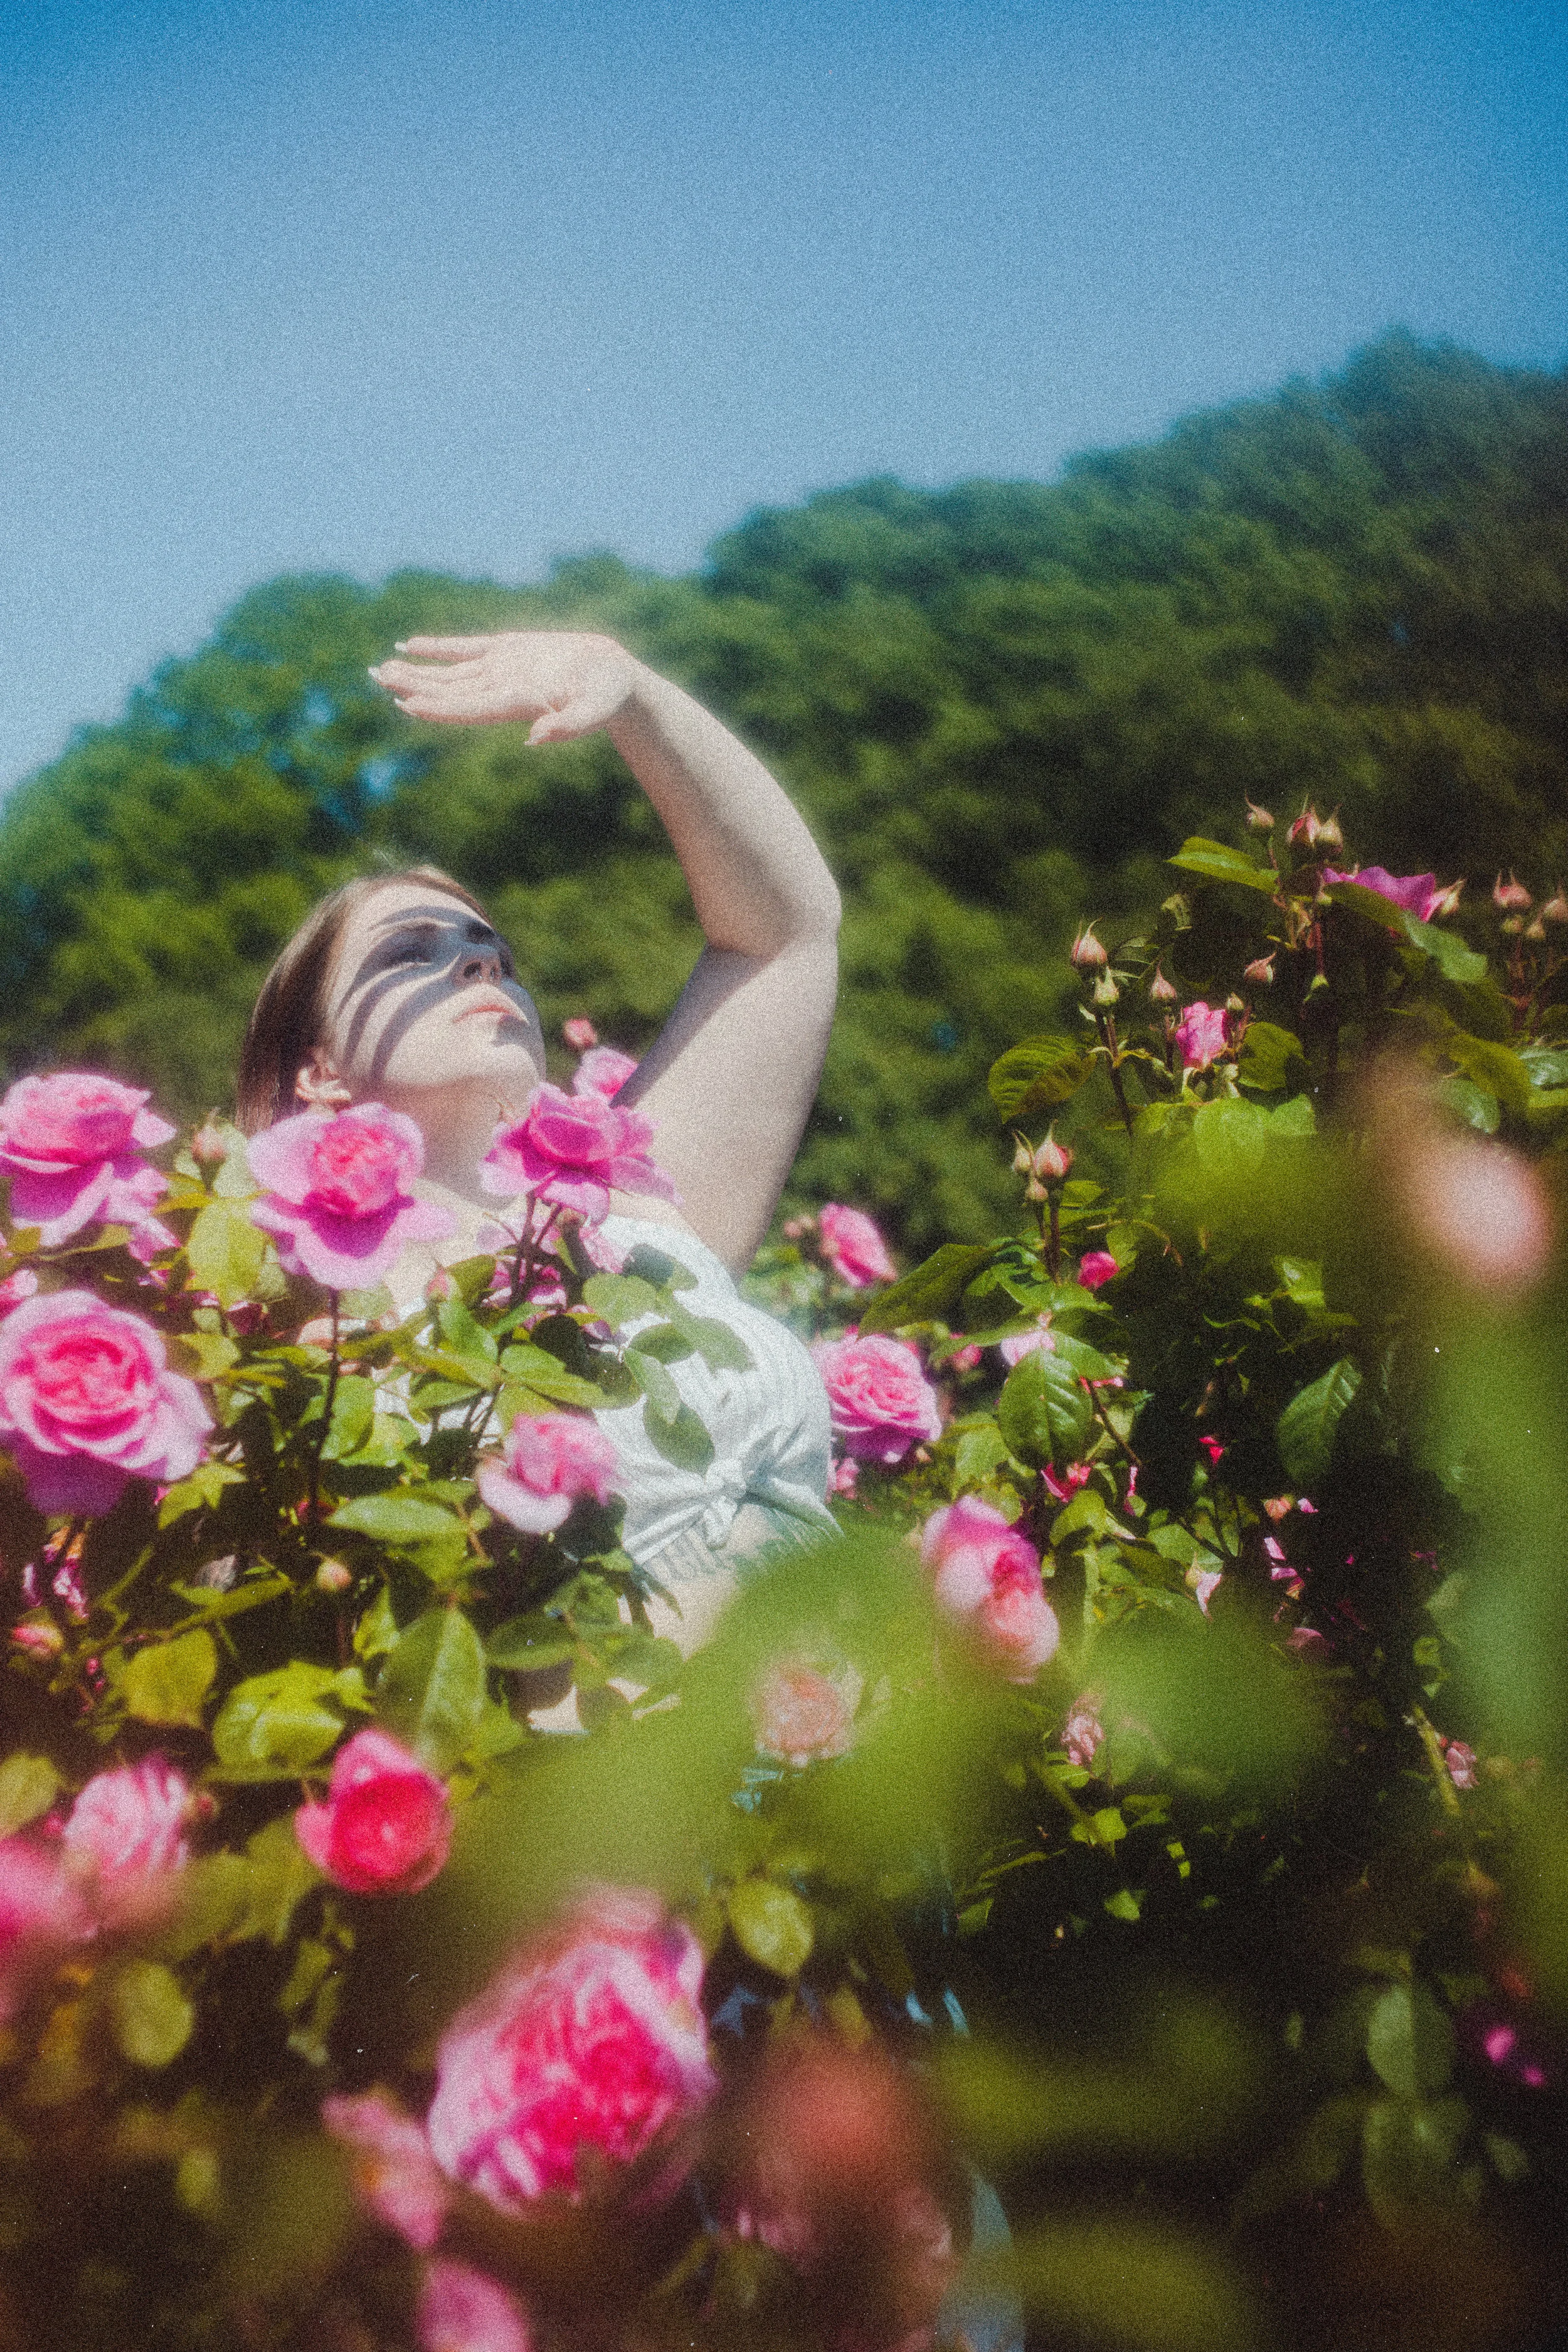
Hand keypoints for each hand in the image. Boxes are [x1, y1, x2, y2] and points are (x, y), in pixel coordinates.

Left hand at [369, 631, 640, 742]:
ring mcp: (501, 670)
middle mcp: (500, 690)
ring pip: (449, 673)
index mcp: (516, 703)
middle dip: (412, 685)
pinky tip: (410, 644)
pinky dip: (438, 647)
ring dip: (416, 671)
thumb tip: (535, 740)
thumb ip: (568, 726)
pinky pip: (464, 649)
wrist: (615, 681)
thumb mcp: (594, 710)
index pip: (468, 708)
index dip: (437, 706)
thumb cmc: (609, 697)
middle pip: (448, 691)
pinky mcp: (508, 651)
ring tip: (381, 668)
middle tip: (376, 676)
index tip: (405, 703)